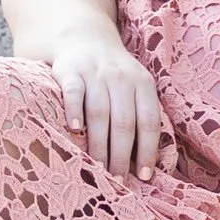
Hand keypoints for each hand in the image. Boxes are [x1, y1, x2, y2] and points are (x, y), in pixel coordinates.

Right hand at [49, 27, 173, 178]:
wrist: (84, 38)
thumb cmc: (112, 76)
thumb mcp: (134, 87)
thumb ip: (140, 116)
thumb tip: (146, 166)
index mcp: (142, 83)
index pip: (149, 121)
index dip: (147, 150)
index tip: (144, 177)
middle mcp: (121, 77)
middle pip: (124, 122)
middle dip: (121, 156)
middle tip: (116, 181)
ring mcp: (95, 73)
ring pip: (100, 112)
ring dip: (99, 144)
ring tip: (97, 169)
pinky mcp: (70, 71)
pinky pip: (74, 92)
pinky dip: (74, 110)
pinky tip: (75, 130)